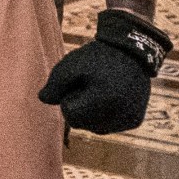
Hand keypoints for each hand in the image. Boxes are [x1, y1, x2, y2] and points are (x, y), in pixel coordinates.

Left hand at [39, 10, 167, 134]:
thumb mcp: (71, 64)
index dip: (69, 96)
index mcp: (104, 99)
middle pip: (82, 124)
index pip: (70, 115)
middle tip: (91, 85)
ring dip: (92, 113)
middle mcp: (120, 113)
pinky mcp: (135, 121)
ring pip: (96, 128)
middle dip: (80, 106)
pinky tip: (112, 97)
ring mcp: (129, 119)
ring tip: (102, 90)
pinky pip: (110, 126)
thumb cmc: (98, 56)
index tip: (78, 82)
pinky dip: (106, 115)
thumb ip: (54, 83)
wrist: (132, 50)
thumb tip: (43, 99)